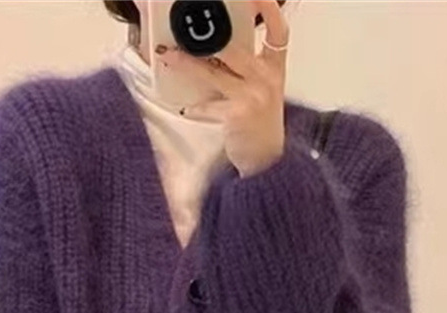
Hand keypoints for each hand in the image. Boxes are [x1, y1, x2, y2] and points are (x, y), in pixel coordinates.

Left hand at [157, 0, 289, 177]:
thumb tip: (214, 49)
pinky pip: (209, 105)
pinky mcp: (238, 114)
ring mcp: (253, 96)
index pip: (278, 30)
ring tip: (168, 56)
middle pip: (234, 48)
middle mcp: (267, 79)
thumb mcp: (263, 92)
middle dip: (207, 36)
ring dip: (187, 64)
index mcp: (275, 69)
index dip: (270, 8)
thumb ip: (247, 69)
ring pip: (214, 72)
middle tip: (183, 26)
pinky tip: (186, 108)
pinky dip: (196, 108)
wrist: (268, 162)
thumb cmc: (260, 126)